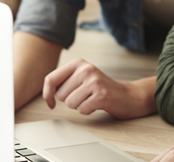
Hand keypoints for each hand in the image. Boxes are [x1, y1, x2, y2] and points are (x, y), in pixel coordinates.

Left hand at [41, 58, 155, 118]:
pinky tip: (96, 104)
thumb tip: (47, 91)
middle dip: (69, 99)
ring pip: (69, 103)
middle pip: (60, 94)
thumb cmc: (100, 88)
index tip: (50, 103)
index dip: (47, 94)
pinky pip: (81, 109)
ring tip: (90, 99)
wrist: (126, 95)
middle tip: (84, 95)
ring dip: (79, 105)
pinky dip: (87, 111)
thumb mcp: (82, 77)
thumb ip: (64, 80)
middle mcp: (86, 69)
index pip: (51, 78)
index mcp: (79, 63)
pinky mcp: (101, 95)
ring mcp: (94, 81)